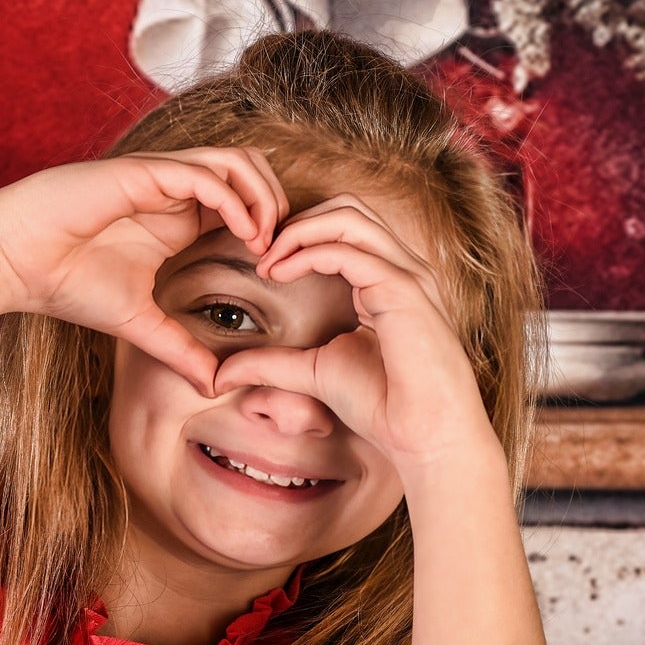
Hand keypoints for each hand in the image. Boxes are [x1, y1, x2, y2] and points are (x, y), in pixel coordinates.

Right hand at [0, 147, 288, 389]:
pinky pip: (206, 174)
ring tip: (264, 242)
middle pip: (253, 171)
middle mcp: (175, 190)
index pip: (245, 202)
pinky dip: (235, 200)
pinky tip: (242, 234)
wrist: (14, 261)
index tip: (276, 272)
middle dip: (278, 206)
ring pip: (237, 162)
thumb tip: (214, 386)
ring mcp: (161, 176)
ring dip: (262, 197)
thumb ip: (179, 349)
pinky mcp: (144, 173)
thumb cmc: (66, 282)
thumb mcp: (139, 323)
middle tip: (280, 253)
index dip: (271, 228)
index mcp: (178, 217)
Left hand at [209, 194, 497, 469]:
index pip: (344, 228)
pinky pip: (349, 249)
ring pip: (349, 215)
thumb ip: (269, 364)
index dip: (298, 236)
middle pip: (347, 207)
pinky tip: (280, 274)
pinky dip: (308, 252)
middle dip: (297, 221)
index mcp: (388, 281)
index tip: (263, 266)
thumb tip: (220, 374)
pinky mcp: (404, 290)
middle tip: (261, 252)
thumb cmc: (384, 406)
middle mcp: (402, 269)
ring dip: (298, 229)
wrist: (424, 437)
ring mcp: (407, 274)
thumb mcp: (312, 374)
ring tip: (267, 259)